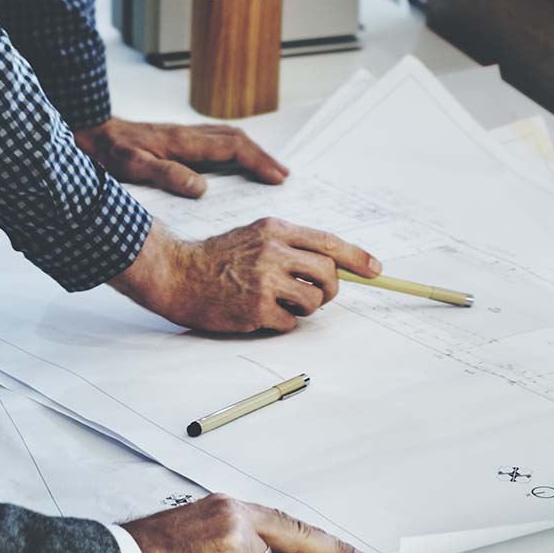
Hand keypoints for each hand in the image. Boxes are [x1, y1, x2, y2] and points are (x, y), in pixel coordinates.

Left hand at [73, 117, 288, 198]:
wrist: (84, 132)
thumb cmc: (104, 152)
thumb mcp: (132, 167)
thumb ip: (167, 175)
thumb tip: (201, 187)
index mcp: (182, 141)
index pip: (233, 148)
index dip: (259, 163)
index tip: (278, 178)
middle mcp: (186, 134)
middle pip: (237, 139)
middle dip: (263, 157)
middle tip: (284, 176)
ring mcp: (181, 135)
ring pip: (227, 137)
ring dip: (251, 152)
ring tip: (267, 170)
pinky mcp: (173, 139)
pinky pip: (214, 141)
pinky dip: (233, 151)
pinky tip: (232, 165)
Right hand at [109, 218, 381, 332]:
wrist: (177, 273)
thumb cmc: (217, 258)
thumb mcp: (254, 236)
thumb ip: (291, 245)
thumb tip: (335, 265)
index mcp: (275, 230)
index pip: (328, 242)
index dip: (357, 257)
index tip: (376, 270)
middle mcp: (273, 252)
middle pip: (328, 274)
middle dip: (330, 290)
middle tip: (318, 296)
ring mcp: (265, 281)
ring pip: (313, 301)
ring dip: (306, 308)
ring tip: (283, 304)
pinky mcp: (255, 309)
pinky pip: (291, 322)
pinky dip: (283, 323)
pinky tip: (261, 314)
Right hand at [122, 493, 371, 552]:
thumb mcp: (202, 539)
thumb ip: (237, 544)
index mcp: (230, 506)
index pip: (285, 521)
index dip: (320, 539)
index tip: (350, 552)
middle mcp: (236, 510)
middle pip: (298, 535)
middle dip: (333, 551)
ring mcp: (235, 528)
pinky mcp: (232, 550)